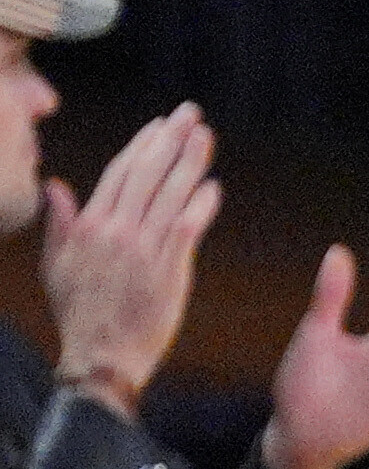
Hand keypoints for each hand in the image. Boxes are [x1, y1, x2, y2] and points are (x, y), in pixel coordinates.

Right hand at [38, 103, 217, 406]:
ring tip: (205, 136)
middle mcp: (117, 230)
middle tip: (190, 113)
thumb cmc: (79, 312)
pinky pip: (187, 228)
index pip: (119, 173)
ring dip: (190, 162)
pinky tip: (213, 186)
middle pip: (147, 173)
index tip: (159, 124)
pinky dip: (201, 205)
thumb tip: (56, 186)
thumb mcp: (56, 264)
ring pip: (170, 194)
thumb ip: (59, 222)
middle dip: (170, 139)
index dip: (142, 145)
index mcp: (89, 225)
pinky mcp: (169, 269)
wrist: (101, 354)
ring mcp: (144, 248)